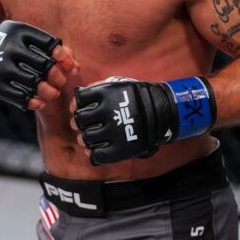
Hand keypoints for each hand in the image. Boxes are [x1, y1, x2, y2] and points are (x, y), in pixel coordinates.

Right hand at [0, 20, 76, 109]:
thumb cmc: (11, 47)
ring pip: (32, 82)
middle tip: (60, 81)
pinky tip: (38, 103)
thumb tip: (75, 66)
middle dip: (56, 75)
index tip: (69, 66)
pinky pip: (16, 95)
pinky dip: (31, 101)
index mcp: (18, 30)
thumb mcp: (25, 41)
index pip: (47, 43)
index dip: (62, 56)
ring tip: (51, 93)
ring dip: (47, 91)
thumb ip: (52, 50)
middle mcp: (8, 46)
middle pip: (42, 64)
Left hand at [71, 77, 214, 164]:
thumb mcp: (119, 84)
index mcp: (105, 94)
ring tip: (91, 138)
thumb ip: (97, 87)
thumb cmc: (137, 97)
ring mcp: (113, 131)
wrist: (163, 112)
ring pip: (85, 138)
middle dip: (79, 123)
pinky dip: (93, 154)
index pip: (78, 100)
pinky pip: (97, 155)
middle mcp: (107, 112)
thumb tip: (77, 98)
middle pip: (79, 120)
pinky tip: (96, 150)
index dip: (77, 105)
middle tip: (84, 125)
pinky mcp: (120, 149)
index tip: (81, 108)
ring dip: (85, 139)